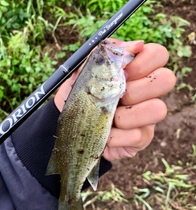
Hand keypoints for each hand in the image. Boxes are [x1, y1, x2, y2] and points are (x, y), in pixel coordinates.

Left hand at [54, 39, 175, 160]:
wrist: (70, 128)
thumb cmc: (77, 98)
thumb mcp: (80, 75)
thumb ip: (101, 56)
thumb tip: (135, 44)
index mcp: (134, 72)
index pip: (158, 55)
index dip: (144, 61)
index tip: (123, 71)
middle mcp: (146, 92)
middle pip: (166, 79)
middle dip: (136, 88)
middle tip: (116, 96)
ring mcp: (147, 117)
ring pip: (158, 109)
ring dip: (125, 116)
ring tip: (107, 119)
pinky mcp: (141, 138)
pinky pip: (138, 135)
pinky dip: (116, 136)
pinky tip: (105, 135)